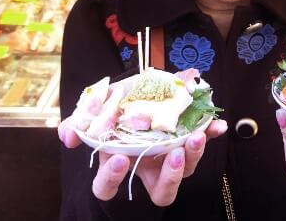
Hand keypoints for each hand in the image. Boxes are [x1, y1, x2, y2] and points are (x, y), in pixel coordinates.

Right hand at [58, 116, 226, 205]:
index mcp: (119, 165)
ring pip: (185, 172)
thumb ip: (79, 123)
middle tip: (173, 152)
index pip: (107, 187)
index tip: (120, 158)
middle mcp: (147, 170)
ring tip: (197, 135)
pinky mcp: (187, 143)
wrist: (136, 94)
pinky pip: (201, 145)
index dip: (112, 178)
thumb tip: (67, 136)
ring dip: (194, 155)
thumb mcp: (96, 111)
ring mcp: (169, 160)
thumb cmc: (114, 109)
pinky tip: (218, 126)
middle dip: (170, 175)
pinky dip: (211, 135)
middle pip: (161, 191)